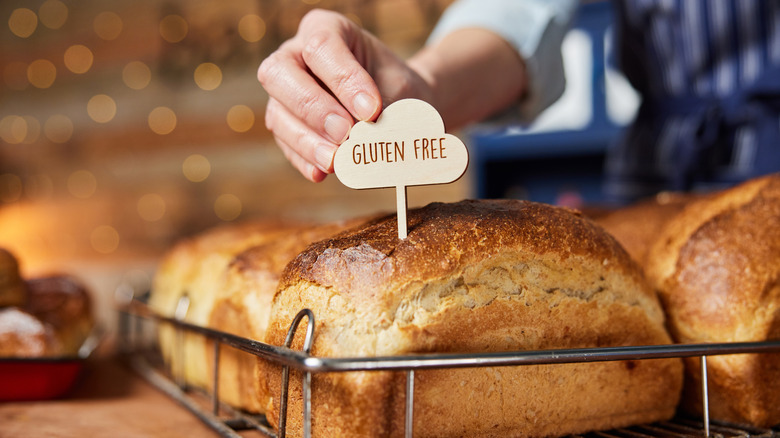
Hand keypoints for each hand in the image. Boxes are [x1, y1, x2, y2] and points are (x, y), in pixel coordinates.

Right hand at [258, 9, 431, 181]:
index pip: (322, 47)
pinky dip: (303, 159)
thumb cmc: (396, 89)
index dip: (343, 80)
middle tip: (345, 133)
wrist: (400, 106)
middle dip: (313, 107)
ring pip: (277, 113)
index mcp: (324, 29)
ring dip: (306, 141)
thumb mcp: (399, 89)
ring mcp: (284, 92)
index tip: (371, 110)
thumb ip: (382, 107)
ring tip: (334, 161)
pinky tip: (321, 173)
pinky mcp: (285, 125)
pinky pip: (285, 143)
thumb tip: (365, 138)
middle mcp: (294, 55)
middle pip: (280, 73)